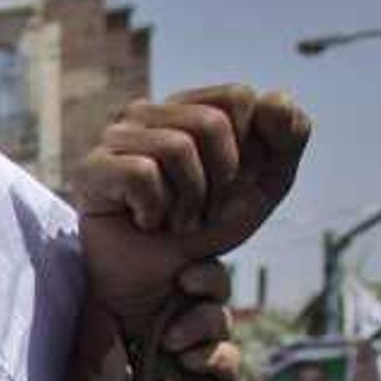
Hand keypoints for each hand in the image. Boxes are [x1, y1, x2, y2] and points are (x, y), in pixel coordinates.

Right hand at [68, 85, 309, 347]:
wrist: (159, 283)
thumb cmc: (205, 228)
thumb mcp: (264, 184)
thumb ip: (288, 138)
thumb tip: (273, 98)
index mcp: (188, 107)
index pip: (238, 97)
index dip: (249, 149)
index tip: (232, 185)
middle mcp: (148, 112)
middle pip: (211, 123)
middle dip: (220, 182)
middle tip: (203, 212)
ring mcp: (115, 137)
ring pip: (177, 148)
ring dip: (189, 202)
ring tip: (176, 222)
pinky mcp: (91, 168)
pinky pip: (141, 174)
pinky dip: (155, 210)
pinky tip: (145, 223)